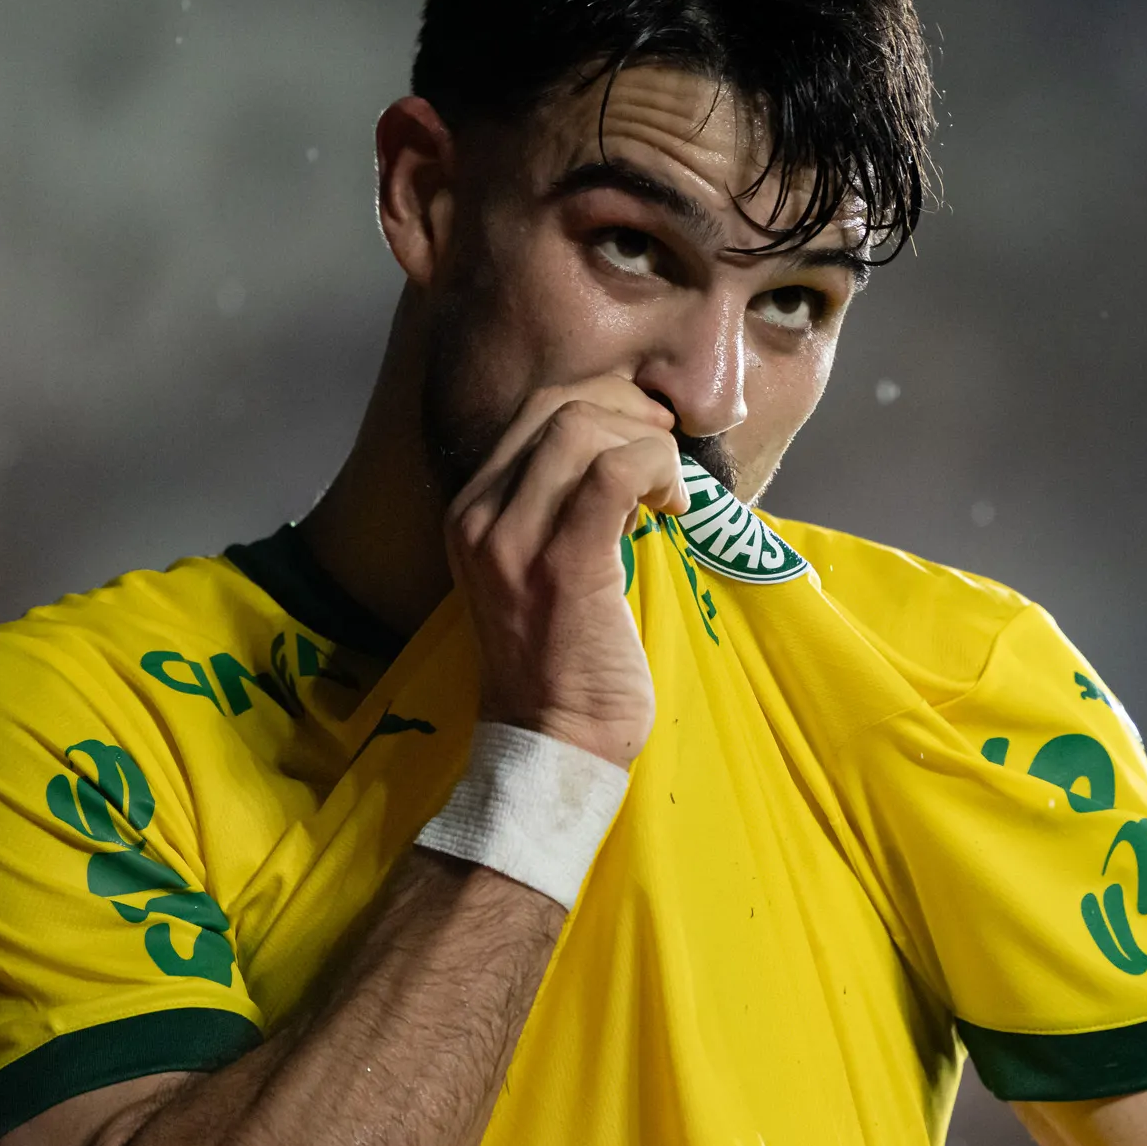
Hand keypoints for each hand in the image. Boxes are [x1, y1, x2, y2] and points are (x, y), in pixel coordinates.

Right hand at [444, 376, 685, 762]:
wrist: (552, 740)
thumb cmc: (564, 663)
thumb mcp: (540, 571)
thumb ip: (563, 511)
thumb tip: (626, 457)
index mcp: (471, 513)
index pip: (535, 414)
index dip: (604, 405)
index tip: (648, 438)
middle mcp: (479, 517)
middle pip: (558, 408)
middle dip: (630, 413)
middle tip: (668, 454)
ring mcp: (514, 539)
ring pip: (582, 427)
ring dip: (646, 443)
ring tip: (671, 490)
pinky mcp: (563, 563)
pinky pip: (615, 473)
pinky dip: (657, 469)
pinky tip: (675, 505)